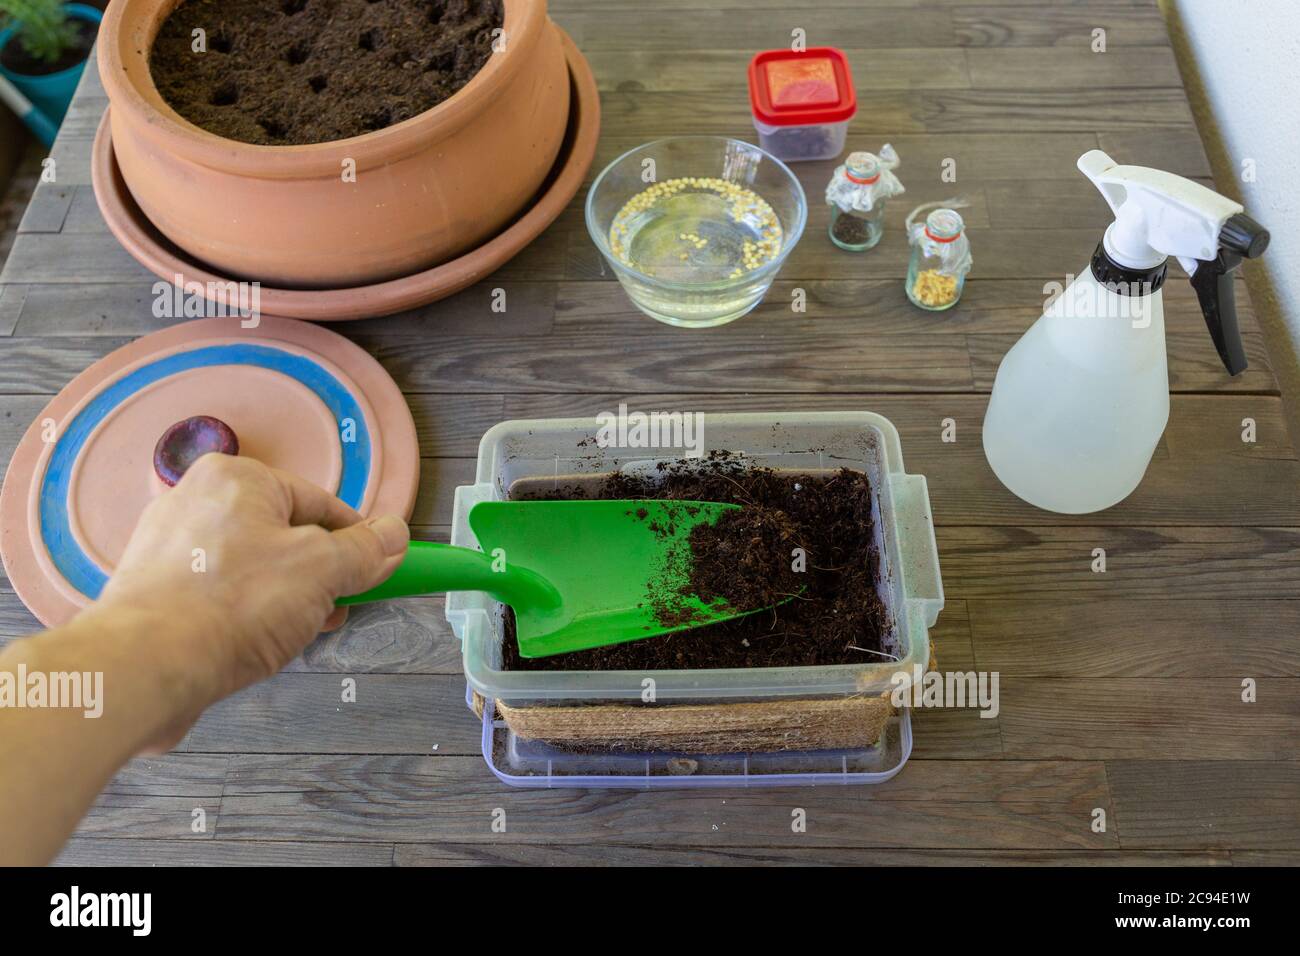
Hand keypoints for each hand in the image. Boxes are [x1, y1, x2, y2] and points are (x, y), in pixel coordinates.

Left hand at [93, 453, 408, 742]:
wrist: (146, 667)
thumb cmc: (234, 606)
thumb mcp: (324, 570)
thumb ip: (365, 550)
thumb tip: (394, 533)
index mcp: (238, 478)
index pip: (320, 502)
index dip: (357, 541)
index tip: (378, 572)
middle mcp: (197, 500)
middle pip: (286, 534)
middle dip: (319, 576)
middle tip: (336, 610)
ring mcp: (170, 546)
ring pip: (254, 567)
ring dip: (286, 600)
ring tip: (295, 634)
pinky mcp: (154, 589)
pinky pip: (219, 593)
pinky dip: (246, 615)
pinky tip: (256, 645)